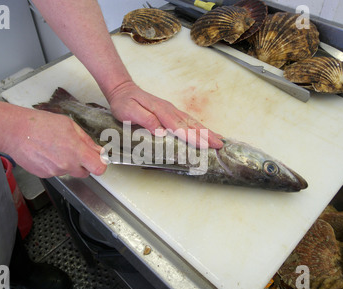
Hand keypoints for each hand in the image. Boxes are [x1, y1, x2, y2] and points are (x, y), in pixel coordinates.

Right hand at [6, 109, 106, 177]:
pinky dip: (55, 164)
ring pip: (70, 171)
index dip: (100, 164)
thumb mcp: (69, 125)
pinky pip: (56, 172)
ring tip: (56, 148)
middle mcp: (66, 164)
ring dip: (68, 163)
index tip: (98, 158)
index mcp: (76, 150)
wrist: (14, 131)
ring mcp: (55, 171)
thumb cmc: (39, 124)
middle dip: (84, 164)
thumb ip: (86, 140)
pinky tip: (47, 152)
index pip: (99, 168)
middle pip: (85, 173)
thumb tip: (98, 150)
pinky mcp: (45, 175)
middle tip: (75, 151)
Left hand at [107, 81, 223, 148]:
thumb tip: (160, 130)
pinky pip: (188, 121)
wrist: (123, 90)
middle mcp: (170, 110)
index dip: (192, 137)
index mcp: (160, 111)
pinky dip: (199, 127)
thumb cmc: (124, 103)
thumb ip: (145, 119)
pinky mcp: (171, 112)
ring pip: (192, 122)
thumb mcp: (128, 111)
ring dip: (206, 131)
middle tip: (219, 145)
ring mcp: (172, 110)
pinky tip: (206, 132)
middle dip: (206, 135)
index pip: (179, 126)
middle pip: (191, 124)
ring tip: (219, 140)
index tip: (204, 144)